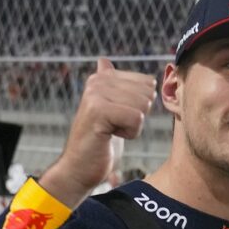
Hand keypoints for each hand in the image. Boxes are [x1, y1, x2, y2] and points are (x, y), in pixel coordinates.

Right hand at [40, 58, 155, 207]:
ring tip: (111, 130)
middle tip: (114, 125)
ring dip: (133, 126)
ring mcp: (96, 95)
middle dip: (138, 116)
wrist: (80, 167)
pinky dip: (130, 134)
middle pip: (147, 94)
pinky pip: (136, 119)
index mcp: (102, 77)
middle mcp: (97, 81)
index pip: (148, 83)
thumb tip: (103, 60)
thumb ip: (109, 85)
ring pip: (143, 107)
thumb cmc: (98, 141)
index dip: (140, 106)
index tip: (118, 117)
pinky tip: (110, 136)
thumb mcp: (107, 109)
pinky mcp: (98, 111)